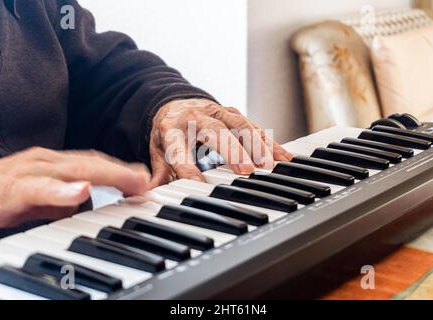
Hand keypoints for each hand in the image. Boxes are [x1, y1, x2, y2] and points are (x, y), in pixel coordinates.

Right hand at [0, 147, 149, 229]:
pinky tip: (82, 191)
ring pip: (74, 169)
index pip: (94, 162)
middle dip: (123, 171)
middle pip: (92, 162)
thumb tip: (85, 205)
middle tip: (148, 181)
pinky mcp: (13, 188)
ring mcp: (30, 171)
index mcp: (53, 164)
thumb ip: (61, 200)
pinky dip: (63, 190)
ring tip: (132, 181)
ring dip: (107, 174)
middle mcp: (46, 162)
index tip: (145, 180)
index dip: (121, 170)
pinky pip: (40, 188)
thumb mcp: (38, 199)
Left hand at [149, 99, 292, 187]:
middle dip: (232, 150)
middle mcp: (195, 117)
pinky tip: (282, 156)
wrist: (173, 103)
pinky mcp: (231, 112)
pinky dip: (268, 140)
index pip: (179, 149)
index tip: (199, 184)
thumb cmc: (167, 132)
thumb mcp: (157, 151)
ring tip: (270, 164)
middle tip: (246, 170)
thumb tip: (149, 193)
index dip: (187, 167)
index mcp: (171, 130)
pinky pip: (252, 125)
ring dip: (257, 145)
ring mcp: (215, 112)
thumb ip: (158, 173)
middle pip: (215, 132)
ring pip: (239, 125)